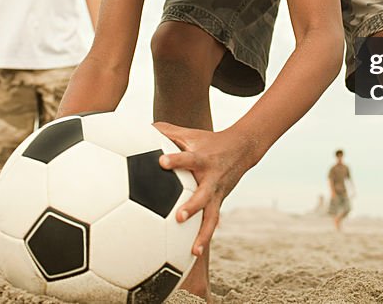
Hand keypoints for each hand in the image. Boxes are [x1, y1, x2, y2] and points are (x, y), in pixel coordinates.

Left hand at [153, 123, 257, 257]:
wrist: (242, 148)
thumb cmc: (208, 140)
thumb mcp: (190, 133)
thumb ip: (166, 131)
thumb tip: (139, 128)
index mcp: (202, 159)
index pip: (187, 159)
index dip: (176, 160)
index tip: (161, 162)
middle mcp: (210, 179)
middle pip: (203, 195)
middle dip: (192, 207)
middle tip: (179, 217)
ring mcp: (217, 194)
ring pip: (211, 217)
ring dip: (203, 234)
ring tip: (193, 250)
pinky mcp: (219, 204)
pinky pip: (211, 223)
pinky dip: (203, 238)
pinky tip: (191, 254)